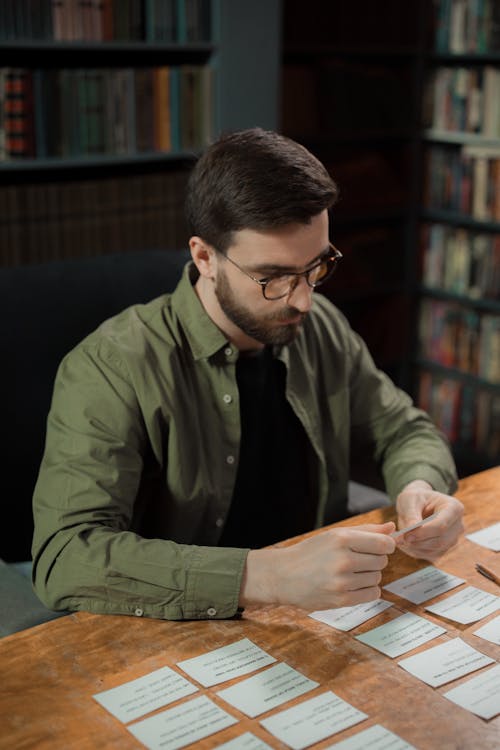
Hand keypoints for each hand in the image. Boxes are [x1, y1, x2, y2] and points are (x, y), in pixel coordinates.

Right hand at [240, 522, 395, 610]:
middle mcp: (343, 560)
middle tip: (357, 560)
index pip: (384, 543)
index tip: (379, 547)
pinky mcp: (341, 600)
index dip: (386, 545)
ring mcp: (342, 582)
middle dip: (374, 560)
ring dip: (369, 575)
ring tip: (350, 573)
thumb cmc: (310, 553)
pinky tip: (352, 585)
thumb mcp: (334, 535)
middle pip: (382, 561)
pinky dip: (367, 590)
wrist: (284, 576)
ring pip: (377, 578)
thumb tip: (393, 529)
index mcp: (342, 539)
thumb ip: (366, 531)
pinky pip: (372, 594)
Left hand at [395, 480, 463, 560]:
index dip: (423, 532)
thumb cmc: (415, 498)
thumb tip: (411, 529)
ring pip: (434, 550)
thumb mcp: (409, 499)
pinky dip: (415, 551)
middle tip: (398, 539)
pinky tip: (405, 543)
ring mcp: (453, 539)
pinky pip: (430, 555)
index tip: (406, 535)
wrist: (418, 504)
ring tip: (399, 539)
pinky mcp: (445, 549)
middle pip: (439, 540)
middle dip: (417, 541)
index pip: (442, 525)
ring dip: (414, 547)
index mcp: (454, 508)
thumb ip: (410, 513)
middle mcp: (458, 525)